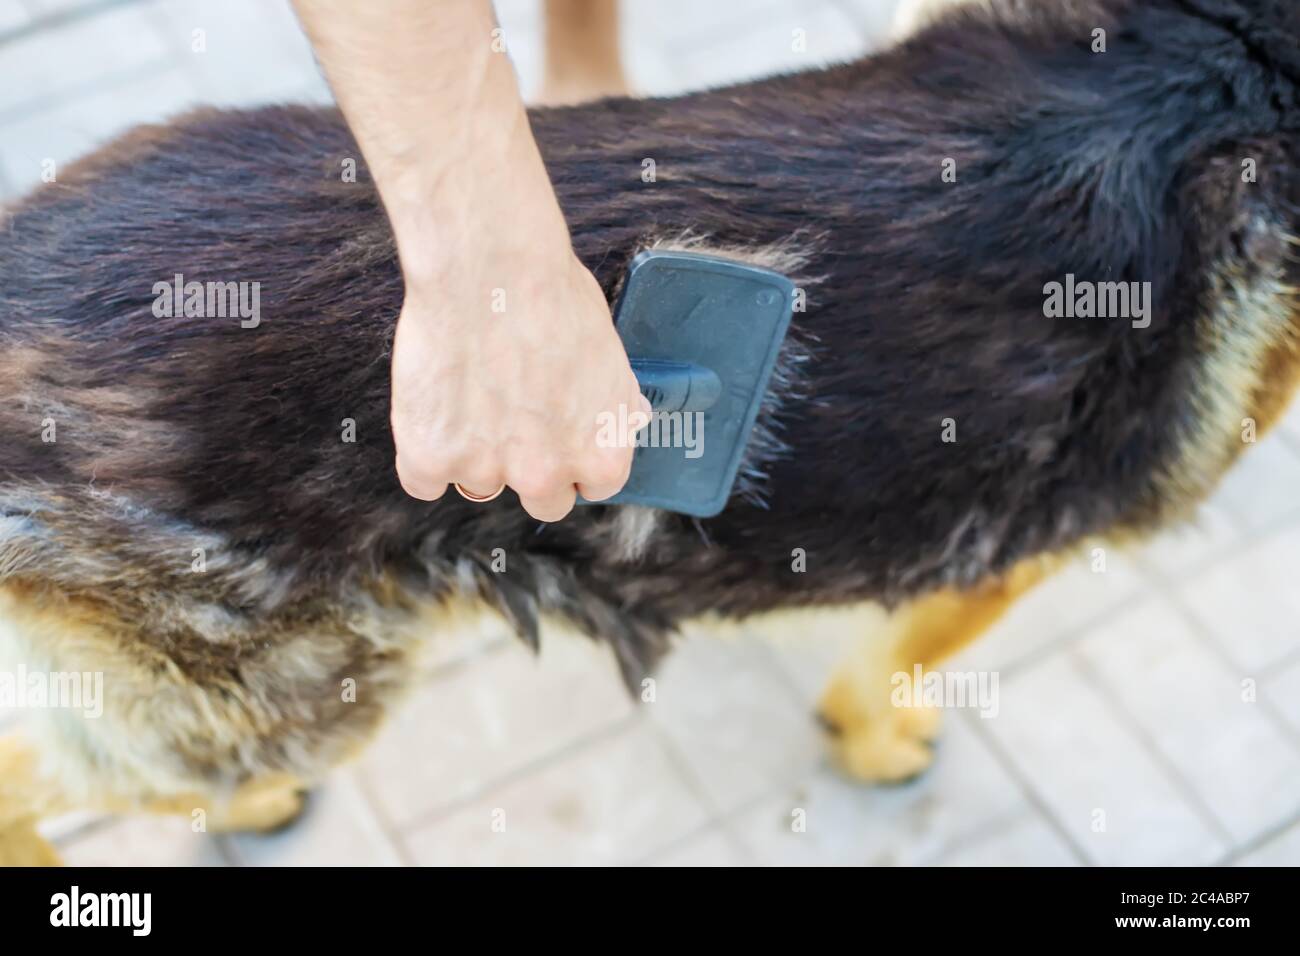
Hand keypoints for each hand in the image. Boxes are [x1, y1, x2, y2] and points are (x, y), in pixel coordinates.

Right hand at [391, 247, 649, 521]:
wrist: (487, 266)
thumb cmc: (551, 293)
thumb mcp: (609, 352)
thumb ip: (615, 401)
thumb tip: (630, 420)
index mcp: (601, 453)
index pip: (594, 485)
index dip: (575, 456)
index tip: (559, 432)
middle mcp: (547, 475)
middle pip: (543, 500)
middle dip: (531, 465)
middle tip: (512, 414)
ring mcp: (486, 472)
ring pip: (480, 485)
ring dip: (474, 451)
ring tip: (470, 389)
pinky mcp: (430, 458)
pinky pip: (424, 480)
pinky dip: (425, 451)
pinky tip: (436, 409)